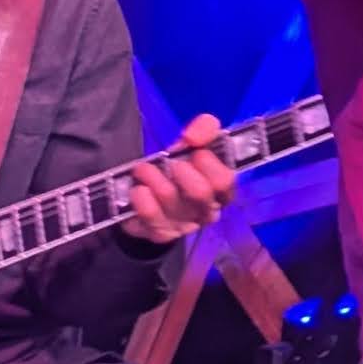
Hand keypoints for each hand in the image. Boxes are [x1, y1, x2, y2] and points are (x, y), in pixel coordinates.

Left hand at [119, 116, 235, 244]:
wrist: (151, 197)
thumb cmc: (181, 167)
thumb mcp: (197, 142)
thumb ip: (205, 128)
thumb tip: (193, 137)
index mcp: (222, 192)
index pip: (224, 181)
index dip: (208, 163)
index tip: (195, 151)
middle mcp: (207, 212)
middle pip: (200, 193)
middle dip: (181, 171)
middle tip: (170, 163)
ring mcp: (183, 226)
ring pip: (170, 200)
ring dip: (153, 176)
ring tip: (143, 169)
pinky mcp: (159, 234)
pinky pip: (149, 216)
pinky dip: (141, 197)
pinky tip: (138, 189)